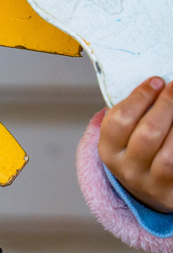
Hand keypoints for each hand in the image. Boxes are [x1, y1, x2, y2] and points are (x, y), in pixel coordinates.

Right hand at [99, 76, 172, 212]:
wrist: (149, 194)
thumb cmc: (138, 155)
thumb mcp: (123, 138)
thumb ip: (131, 116)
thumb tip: (153, 86)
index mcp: (108, 150)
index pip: (120, 119)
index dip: (140, 97)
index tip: (156, 81)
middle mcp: (127, 169)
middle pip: (147, 134)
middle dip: (165, 106)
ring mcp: (150, 184)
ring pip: (168, 154)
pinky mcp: (170, 193)